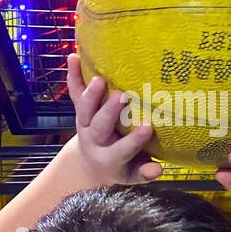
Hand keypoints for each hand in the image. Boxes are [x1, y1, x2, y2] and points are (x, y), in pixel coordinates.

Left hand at [67, 52, 161, 185]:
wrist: (91, 164)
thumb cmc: (122, 166)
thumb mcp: (133, 175)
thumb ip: (144, 172)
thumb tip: (157, 170)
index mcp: (109, 159)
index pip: (122, 150)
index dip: (134, 140)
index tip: (148, 126)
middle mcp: (94, 140)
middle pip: (99, 126)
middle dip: (109, 111)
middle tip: (121, 96)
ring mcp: (85, 124)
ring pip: (83, 110)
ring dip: (91, 94)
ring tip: (99, 78)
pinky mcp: (80, 110)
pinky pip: (74, 92)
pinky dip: (73, 75)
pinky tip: (74, 56)